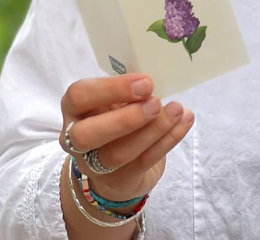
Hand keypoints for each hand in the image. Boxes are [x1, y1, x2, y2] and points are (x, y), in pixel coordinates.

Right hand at [59, 72, 193, 201]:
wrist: (117, 168)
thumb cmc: (116, 118)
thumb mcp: (115, 100)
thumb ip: (127, 91)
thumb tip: (153, 80)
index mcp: (75, 109)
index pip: (79, 96)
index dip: (111, 89)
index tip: (145, 83)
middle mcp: (75, 139)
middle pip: (86, 135)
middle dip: (125, 119)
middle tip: (156, 103)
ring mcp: (95, 165)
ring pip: (118, 153)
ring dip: (153, 129)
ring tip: (177, 110)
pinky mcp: (120, 180)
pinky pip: (144, 161)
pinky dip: (169, 139)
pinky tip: (185, 121)